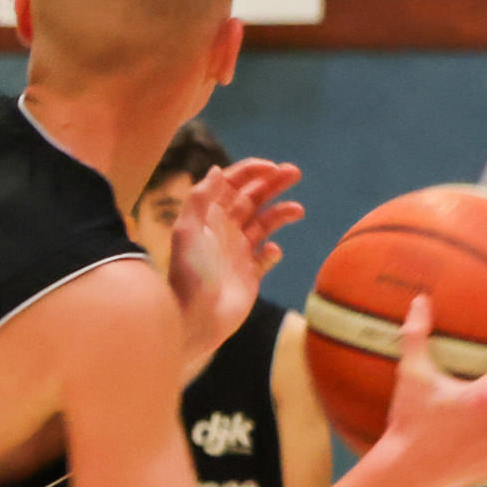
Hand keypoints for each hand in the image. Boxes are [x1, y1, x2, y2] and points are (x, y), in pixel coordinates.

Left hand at [162, 157, 299, 358]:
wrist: (197, 319)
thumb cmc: (190, 274)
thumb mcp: (188, 231)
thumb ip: (200, 199)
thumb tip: (216, 170)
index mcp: (208, 217)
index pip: (231, 185)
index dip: (251, 171)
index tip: (273, 167)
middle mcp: (223, 230)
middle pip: (252, 198)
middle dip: (272, 183)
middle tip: (294, 172)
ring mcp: (237, 252)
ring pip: (264, 223)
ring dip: (281, 211)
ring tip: (298, 210)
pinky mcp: (250, 274)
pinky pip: (266, 257)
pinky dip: (273, 251)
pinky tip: (272, 252)